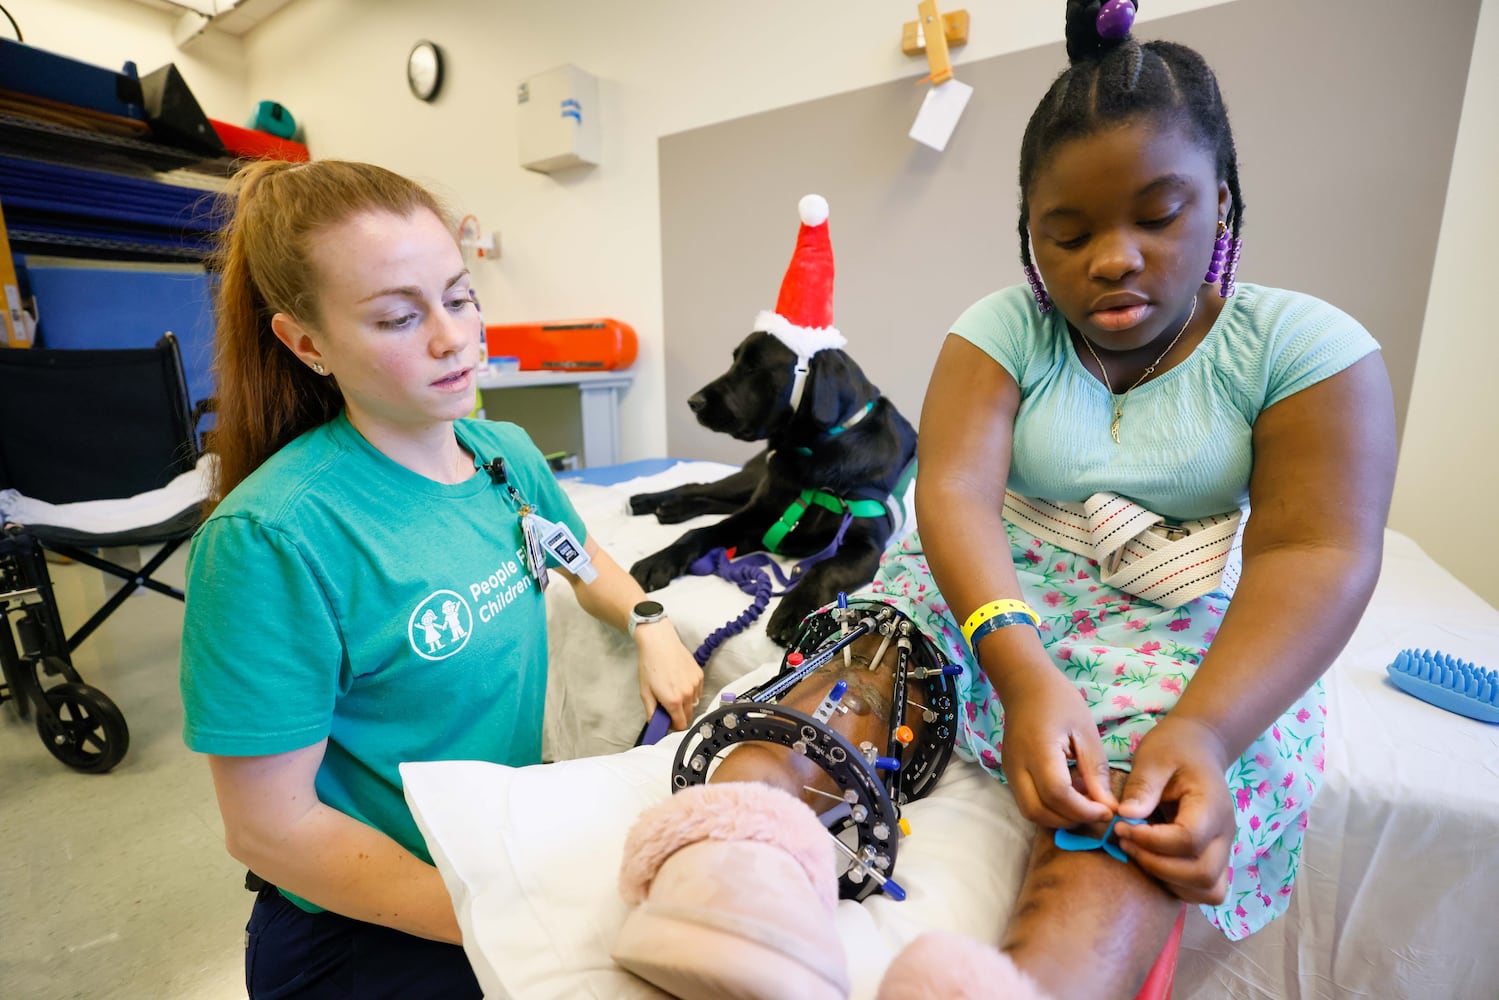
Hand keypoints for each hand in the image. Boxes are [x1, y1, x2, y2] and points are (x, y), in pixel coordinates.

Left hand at [634, 622, 702, 730]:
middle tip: (668, 706)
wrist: (659, 643)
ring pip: (694, 704)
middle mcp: (687, 694)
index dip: (674, 726)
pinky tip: (680, 682)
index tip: (669, 722)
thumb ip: (651, 711)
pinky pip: (698, 692)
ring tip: (673, 690)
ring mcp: (695, 684)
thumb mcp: (645, 691)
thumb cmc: (650, 664)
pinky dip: (691, 692)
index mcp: (673, 700)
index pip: (681, 725)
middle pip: (688, 716)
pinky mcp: (699, 675)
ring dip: (685, 703)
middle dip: (679, 715)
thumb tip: (655, 723)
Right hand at [998, 666, 1116, 827]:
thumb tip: (1108, 806)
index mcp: (1039, 750)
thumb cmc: (1059, 701)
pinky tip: (1069, 794)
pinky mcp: (1010, 774)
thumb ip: (1095, 770)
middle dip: (1070, 819)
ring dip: (1058, 817)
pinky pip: (1028, 802)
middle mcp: (1018, 766)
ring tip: (1083, 803)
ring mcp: (1009, 772)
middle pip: (1038, 812)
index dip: (1084, 810)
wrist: (1025, 685)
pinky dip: (1049, 808)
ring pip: (1030, 812)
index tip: (1107, 810)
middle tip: (1096, 811)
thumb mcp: (1086, 731)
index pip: (1058, 794)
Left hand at [1113, 715, 1235, 904]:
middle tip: (1126, 843)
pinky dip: (1178, 887)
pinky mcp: (1214, 859)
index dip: (1151, 841)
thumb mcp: (1154, 758)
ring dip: (1169, 881)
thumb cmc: (1173, 750)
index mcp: (1212, 805)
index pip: (1189, 839)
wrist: (1197, 749)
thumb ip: (1142, 786)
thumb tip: (1126, 816)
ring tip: (1138, 854)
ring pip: (1209, 890)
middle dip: (1158, 866)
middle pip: (1203, 874)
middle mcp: (1225, 834)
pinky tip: (1153, 863)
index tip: (1121, 826)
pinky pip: (1205, 891)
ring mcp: (1223, 850)